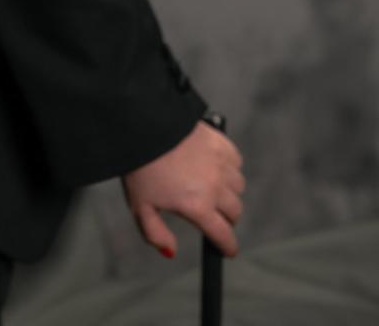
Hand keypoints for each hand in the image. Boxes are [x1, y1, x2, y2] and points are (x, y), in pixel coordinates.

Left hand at [120, 120, 245, 258]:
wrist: (142, 126)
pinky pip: (236, 162)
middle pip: (235, 212)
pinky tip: (214, 166)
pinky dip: (230, 167)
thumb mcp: (140, 207)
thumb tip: (171, 252)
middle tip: (213, 216)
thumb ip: (155, 234)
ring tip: (212, 188)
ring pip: (238, 187)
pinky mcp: (221, 143)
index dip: (227, 247)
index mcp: (198, 207)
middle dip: (226, 219)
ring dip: (229, 192)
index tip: (227, 249)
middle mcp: (215, 187)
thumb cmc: (139, 167)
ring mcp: (220, 164)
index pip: (224, 236)